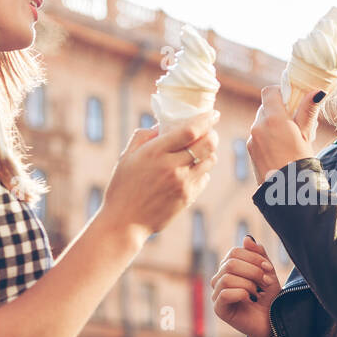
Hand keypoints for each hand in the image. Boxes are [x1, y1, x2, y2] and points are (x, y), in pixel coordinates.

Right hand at [100, 110, 219, 238]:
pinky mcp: (188, 198)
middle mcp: (172, 167)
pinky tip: (191, 171)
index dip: (206, 120)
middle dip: (212, 135)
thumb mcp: (127, 157)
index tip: (213, 113)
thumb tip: (163, 125)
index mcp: (155, 152)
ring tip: (200, 151)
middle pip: (207, 145)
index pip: (190, 131)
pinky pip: (204, 179)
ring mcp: (182, 184)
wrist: (124, 222)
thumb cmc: (122, 187)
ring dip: (209, 153)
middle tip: (210, 132)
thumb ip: (144, 136)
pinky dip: (202, 171)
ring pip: (209, 161)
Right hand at [211, 234, 279, 336]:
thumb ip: (259, 255)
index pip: (234, 252)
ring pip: (227, 277)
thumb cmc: (269, 298)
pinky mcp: (218, 309)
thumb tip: (246, 238)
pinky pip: (224, 293)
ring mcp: (217, 294)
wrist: (272, 323)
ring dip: (248, 283)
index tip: (268, 268)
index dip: (253, 257)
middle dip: (253, 271)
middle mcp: (220, 279)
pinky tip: (250, 299)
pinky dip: (241, 293)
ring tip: (258, 293)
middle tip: (266, 282)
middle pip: (230, 263)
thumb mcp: (268, 273)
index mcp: (229, 269)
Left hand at [245, 86, 323, 185]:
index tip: (290, 101)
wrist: (288, 192)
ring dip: (272, 125)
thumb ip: (308, 111)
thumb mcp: (307, 135)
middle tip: (294, 123)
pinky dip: (267, 137)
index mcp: (273, 119)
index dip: (279, 93)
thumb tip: (317, 92)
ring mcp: (252, 139)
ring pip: (261, 122)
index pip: (269, 92)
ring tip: (288, 140)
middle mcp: (258, 126)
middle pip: (265, 107)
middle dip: (278, 111)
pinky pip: (258, 136)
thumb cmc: (301, 162)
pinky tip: (280, 150)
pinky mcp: (250, 151)